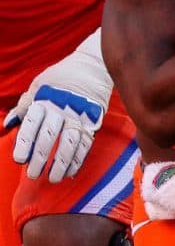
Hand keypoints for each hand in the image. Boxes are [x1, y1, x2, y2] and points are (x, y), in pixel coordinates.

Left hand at [3, 31, 111, 181]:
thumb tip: (8, 123)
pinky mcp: (94, 121)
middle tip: (33, 174)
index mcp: (45, 100)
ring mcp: (80, 116)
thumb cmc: (61, 76)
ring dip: (61, 163)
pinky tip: (70, 171)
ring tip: (52, 178)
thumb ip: (24, 105)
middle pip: (49, 137)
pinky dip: (78, 159)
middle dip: (40, 158)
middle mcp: (62, 109)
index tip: (19, 159)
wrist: (94, 67)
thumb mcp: (39, 85)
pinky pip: (86, 144)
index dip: (25, 143)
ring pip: (69, 144)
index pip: (32, 125)